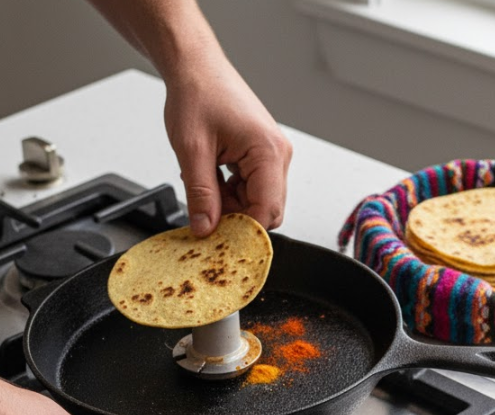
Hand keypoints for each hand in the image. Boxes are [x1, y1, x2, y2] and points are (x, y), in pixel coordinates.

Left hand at [162, 57, 292, 236]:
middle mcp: (278, 155)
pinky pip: (253, 189)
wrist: (195, 66)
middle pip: (267, 210)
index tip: (220, 242)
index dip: (244, 232)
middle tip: (205, 213)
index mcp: (268, 152)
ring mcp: (273, 156)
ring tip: (203, 183)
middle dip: (237, 218)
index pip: (267, 211)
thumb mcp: (192, 149)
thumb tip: (205, 229)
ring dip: (231, 204)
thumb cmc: (198, 93)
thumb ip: (200, 194)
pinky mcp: (263, 156)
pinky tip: (211, 178)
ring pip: (258, 202)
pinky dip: (231, 192)